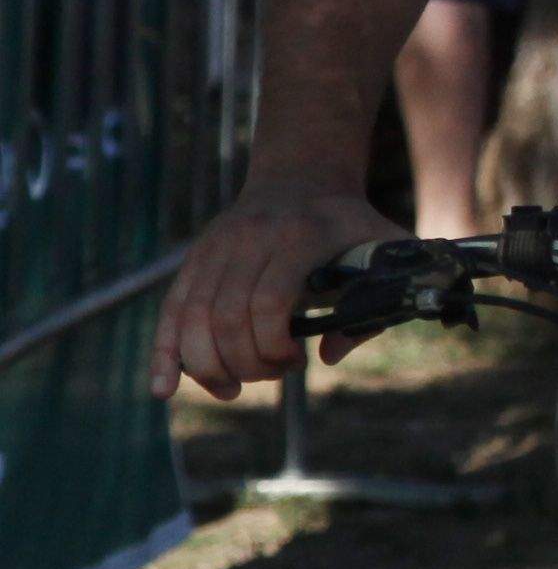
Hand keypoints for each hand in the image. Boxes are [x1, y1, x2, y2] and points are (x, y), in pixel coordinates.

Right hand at [155, 170, 398, 402]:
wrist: (303, 179)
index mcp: (299, 236)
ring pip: (192, 317)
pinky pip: (171, 310)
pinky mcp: (194, 259)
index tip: (298, 361)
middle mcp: (248, 239)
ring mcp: (215, 248)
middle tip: (272, 373)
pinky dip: (164, 352)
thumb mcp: (382, 252)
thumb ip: (373, 305)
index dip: (275, 344)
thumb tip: (330, 355)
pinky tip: (164, 389)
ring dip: (207, 366)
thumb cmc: (351, 226)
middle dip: (244, 361)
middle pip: (226, 316)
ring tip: (231, 390)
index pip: (269, 302)